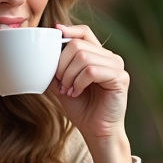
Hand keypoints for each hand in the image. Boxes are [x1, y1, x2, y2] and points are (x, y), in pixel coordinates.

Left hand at [52, 23, 131, 162]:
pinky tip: (77, 92)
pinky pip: (92, 71)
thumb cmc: (82, 108)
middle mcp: (110, 57)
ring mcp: (117, 67)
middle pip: (78, 45)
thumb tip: (42, 52)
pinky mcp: (120, 78)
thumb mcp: (63, 84)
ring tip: (69, 90)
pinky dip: (79, 82)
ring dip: (70, 76)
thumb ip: (57, 67)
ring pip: (84, 58)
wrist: (96, 131)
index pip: (84, 32)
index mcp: (98, 55)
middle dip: (62, 64)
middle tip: (61, 83)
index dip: (69, 30)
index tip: (55, 33)